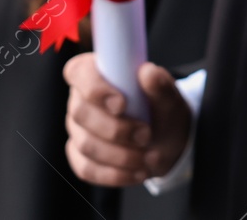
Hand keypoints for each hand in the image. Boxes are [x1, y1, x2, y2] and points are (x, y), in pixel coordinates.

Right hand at [64, 56, 190, 186]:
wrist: (166, 141)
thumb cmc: (162, 111)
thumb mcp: (169, 97)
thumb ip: (159, 84)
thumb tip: (147, 72)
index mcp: (96, 72)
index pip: (79, 73)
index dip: (95, 88)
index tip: (122, 104)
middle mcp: (81, 99)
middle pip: (81, 113)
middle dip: (116, 129)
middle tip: (146, 135)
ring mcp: (77, 129)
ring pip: (86, 144)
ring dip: (120, 155)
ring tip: (149, 157)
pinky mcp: (79, 156)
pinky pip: (87, 169)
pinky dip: (115, 174)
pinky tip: (138, 172)